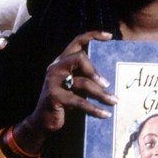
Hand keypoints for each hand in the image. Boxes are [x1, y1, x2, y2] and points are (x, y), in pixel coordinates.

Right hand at [16, 31, 117, 152]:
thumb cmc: (65, 102)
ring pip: (83, 82)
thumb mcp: (76, 85)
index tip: (109, 36)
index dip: (93, 35)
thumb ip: (86, 76)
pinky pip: (79, 102)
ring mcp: (53, 81)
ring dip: (101, 94)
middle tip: (107, 84)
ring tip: (114, 101)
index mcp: (62, 61)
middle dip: (95, 71)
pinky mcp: (54, 96)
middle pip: (79, 58)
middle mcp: (56, 67)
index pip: (77, 41)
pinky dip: (94, 108)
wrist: (43, 122)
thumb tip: (112, 74)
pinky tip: (105, 114)